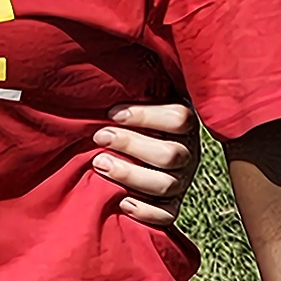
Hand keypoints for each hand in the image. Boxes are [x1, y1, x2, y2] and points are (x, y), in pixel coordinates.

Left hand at [94, 100, 202, 230]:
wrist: (119, 153)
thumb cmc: (118, 119)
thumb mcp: (128, 100)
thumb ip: (127, 87)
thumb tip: (93, 66)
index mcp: (181, 123)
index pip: (180, 118)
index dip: (147, 116)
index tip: (112, 112)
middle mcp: (186, 152)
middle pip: (172, 154)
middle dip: (132, 144)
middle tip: (99, 135)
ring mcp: (180, 180)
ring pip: (167, 183)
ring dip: (131, 174)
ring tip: (98, 163)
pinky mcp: (170, 204)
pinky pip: (166, 215)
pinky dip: (146, 212)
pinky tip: (122, 202)